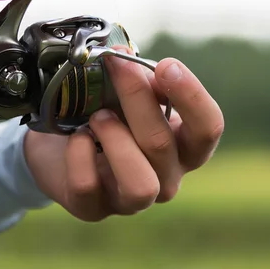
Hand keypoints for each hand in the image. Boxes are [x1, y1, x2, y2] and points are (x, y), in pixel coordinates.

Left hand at [23, 53, 223, 220]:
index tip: (166, 65)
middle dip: (137, 97)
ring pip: (139, 184)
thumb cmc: (107, 114)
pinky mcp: (93, 208)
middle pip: (162, 145)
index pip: (209, 128)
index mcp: (184, 147)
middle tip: (116, 66)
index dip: (191, 97)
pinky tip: (77, 137)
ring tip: (98, 116)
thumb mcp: (129, 94)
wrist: (61, 144)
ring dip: (115, 140)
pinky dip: (78, 154)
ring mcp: (131, 200)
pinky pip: (88, 186)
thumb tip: (130, 60)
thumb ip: (141, 80)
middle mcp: (166, 178)